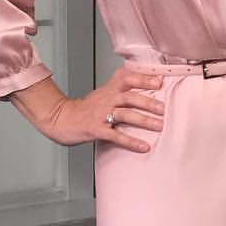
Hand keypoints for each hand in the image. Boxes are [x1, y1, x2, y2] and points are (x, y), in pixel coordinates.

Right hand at [41, 64, 163, 152]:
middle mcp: (106, 100)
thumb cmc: (84, 108)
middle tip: (164, 108)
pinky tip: (143, 147)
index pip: (127, 79)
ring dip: (144, 120)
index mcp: (109, 90)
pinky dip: (131, 141)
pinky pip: (116, 136)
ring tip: (159, 126)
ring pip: (125, 115)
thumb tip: (141, 79)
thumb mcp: (102, 92)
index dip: (143, 79)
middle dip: (148, 102)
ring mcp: (100, 115)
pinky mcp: (96, 130)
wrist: (62, 119)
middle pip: (129, 97)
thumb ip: (119, 86)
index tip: (159, 81)